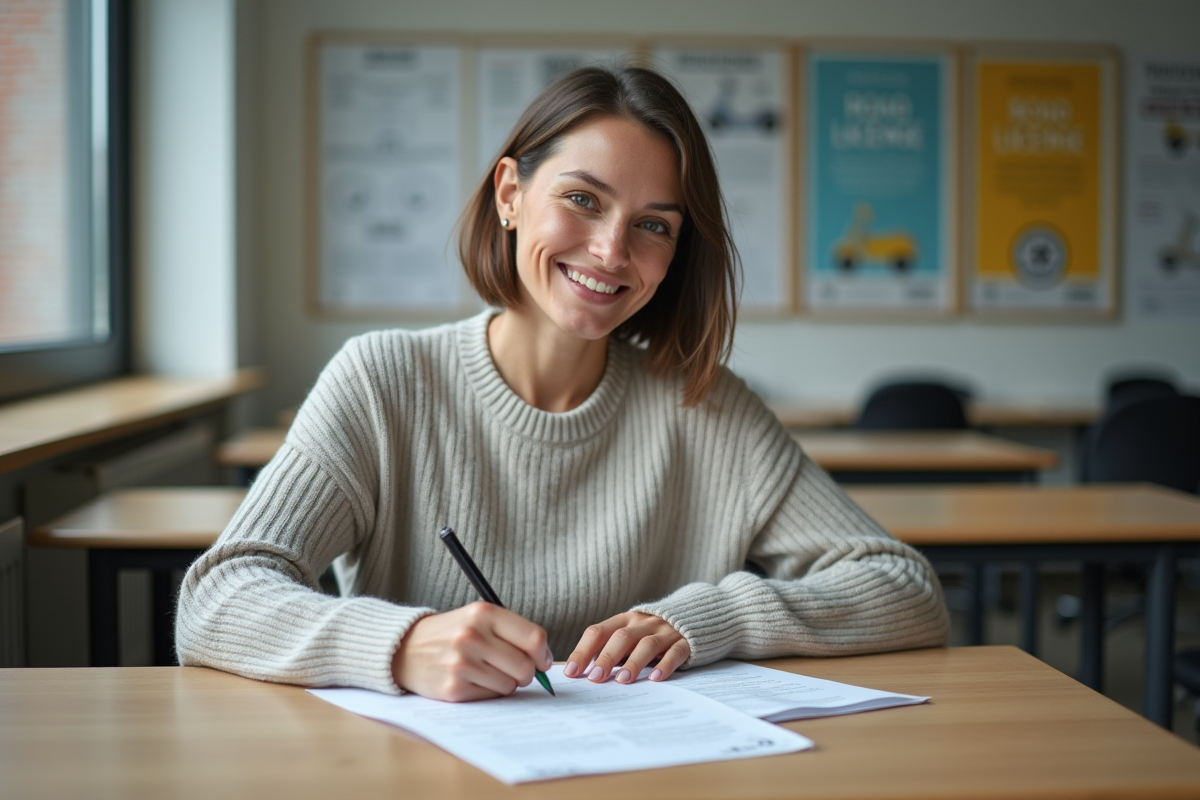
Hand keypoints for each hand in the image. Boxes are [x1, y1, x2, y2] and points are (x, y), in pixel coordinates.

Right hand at [392, 602, 552, 701]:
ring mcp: (462, 663)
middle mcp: (472, 636)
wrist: (405, 648)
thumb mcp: (478, 618)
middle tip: (514, 670)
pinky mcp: (453, 688)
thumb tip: (545, 662)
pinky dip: (488, 691)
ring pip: (510, 685)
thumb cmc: (451, 633)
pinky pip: (491, 696)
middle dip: (526, 673)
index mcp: (483, 613)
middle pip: (525, 667)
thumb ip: (512, 633)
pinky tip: (472, 680)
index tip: (541, 661)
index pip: (534, 638)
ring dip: (505, 683)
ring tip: (486, 671)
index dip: (543, 655)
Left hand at [563, 611, 689, 684]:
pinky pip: (675, 652)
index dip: (583, 651)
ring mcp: (665, 631)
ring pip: (647, 644)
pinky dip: (665, 665)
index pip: (599, 632)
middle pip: (621, 637)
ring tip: (623, 680)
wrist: (696, 615)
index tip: (571, 672)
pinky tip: (656, 678)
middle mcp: (643, 623)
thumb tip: (584, 673)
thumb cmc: (653, 633)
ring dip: (633, 662)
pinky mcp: (685, 642)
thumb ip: (613, 649)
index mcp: (624, 620)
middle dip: (606, 657)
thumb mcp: (632, 635)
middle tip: (595, 678)